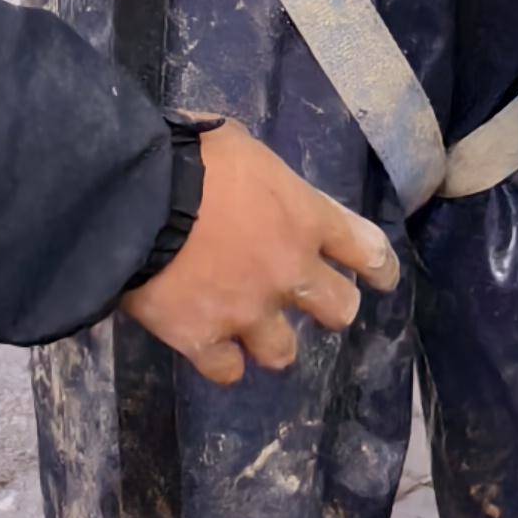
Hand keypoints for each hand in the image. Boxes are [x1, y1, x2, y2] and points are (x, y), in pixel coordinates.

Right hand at [117, 120, 398, 382]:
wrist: (133, 199)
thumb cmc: (189, 158)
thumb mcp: (241, 147)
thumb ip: (263, 178)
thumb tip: (254, 183)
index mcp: (306, 218)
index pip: (366, 249)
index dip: (380, 267)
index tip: (383, 278)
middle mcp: (290, 272)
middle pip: (340, 311)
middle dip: (330, 309)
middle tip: (312, 304)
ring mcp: (249, 313)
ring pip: (283, 353)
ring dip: (272, 342)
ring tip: (254, 332)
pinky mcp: (205, 340)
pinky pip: (227, 370)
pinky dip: (221, 361)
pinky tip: (212, 349)